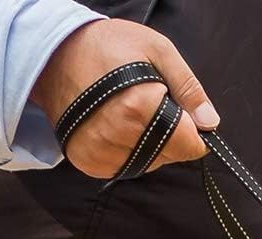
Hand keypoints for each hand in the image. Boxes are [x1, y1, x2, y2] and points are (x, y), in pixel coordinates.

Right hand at [29, 18, 219, 177]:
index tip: (176, 108)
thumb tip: (210, 123)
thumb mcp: (156, 50)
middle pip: (172, 156)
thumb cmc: (107, 46)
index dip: (191, 129)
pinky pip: (127, 168)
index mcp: (139, 108)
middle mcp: (118, 136)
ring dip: (150, 144)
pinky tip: (115, 125)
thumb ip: (188, 87)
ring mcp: (101, 153)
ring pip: (151, 165)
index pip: (191, 146)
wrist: (52, 53)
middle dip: (171, 134)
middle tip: (147, 103)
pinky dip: (130, 151)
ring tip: (127, 111)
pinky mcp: (89, 161)